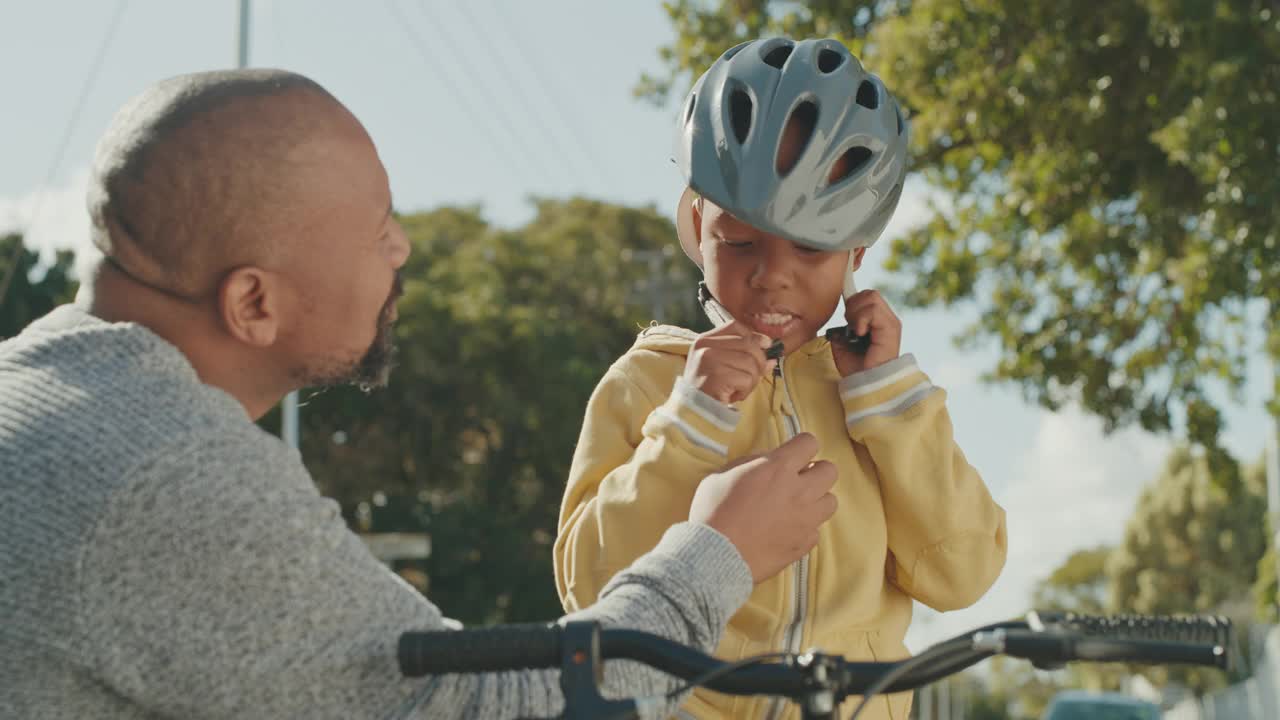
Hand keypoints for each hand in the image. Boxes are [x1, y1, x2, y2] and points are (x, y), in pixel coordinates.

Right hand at [683, 320, 775, 403]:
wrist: (693, 411)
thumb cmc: (709, 389)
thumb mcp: (723, 366)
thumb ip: (745, 356)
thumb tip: (771, 356)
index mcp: (704, 340)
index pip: (734, 326)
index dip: (754, 336)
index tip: (765, 346)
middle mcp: (705, 346)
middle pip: (748, 345)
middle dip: (758, 363)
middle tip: (750, 379)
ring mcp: (710, 360)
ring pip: (751, 363)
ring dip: (751, 381)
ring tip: (737, 389)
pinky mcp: (717, 376)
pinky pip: (747, 379)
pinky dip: (745, 391)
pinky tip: (733, 395)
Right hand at [689, 433, 837, 583]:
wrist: (715, 555)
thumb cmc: (713, 512)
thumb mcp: (722, 474)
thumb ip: (750, 464)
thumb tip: (766, 462)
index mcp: (778, 468)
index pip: (809, 443)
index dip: (801, 446)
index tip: (793, 454)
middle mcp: (799, 491)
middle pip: (830, 471)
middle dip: (816, 471)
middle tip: (799, 479)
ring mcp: (805, 520)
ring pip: (831, 501)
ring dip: (816, 500)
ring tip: (797, 506)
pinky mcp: (804, 544)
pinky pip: (816, 531)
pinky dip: (805, 529)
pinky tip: (787, 530)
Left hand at [832, 289, 901, 374]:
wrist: (866, 384)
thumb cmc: (856, 369)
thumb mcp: (842, 344)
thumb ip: (842, 328)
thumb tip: (840, 317)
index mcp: (878, 322)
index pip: (868, 296)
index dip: (854, 301)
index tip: (845, 316)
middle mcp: (888, 320)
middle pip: (870, 293)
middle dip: (853, 306)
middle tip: (850, 326)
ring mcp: (891, 323)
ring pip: (871, 297)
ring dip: (856, 313)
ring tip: (855, 331)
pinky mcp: (891, 328)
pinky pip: (873, 310)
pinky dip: (861, 319)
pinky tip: (859, 333)